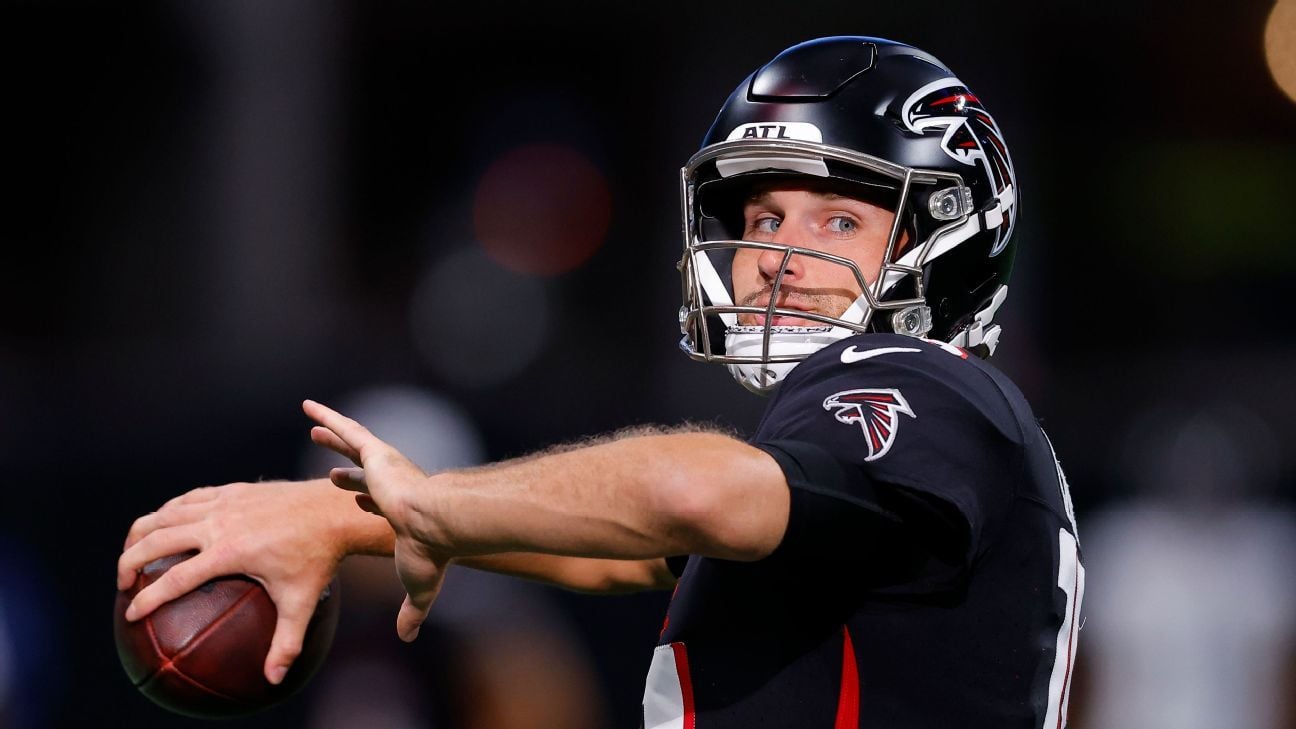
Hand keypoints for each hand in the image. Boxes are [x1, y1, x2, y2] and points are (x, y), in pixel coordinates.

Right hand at [117, 479, 354, 684]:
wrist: (334, 510)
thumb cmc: (317, 557)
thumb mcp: (302, 602)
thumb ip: (286, 642)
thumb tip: (274, 679)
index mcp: (230, 551)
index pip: (176, 578)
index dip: (148, 597)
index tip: (129, 613)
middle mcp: (220, 522)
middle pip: (157, 539)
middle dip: (129, 560)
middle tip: (121, 583)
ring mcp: (225, 502)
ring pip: (166, 513)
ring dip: (142, 531)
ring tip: (131, 553)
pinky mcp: (232, 489)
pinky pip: (189, 498)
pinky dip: (168, 511)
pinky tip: (164, 525)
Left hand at [303, 398, 451, 641]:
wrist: (441, 523)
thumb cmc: (431, 554)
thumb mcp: (417, 584)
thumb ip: (410, 610)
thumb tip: (407, 637)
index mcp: (399, 508)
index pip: (375, 501)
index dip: (361, 498)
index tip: (352, 497)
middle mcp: (392, 482)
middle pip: (362, 472)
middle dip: (346, 468)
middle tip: (331, 468)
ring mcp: (384, 465)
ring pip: (352, 444)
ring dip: (333, 435)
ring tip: (314, 427)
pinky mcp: (377, 453)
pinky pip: (348, 429)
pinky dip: (328, 417)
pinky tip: (309, 408)